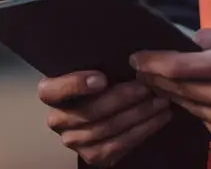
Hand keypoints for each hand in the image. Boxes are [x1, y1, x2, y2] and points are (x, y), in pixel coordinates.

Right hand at [38, 70, 173, 166]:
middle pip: (87, 112)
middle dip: (120, 98)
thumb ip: (101, 62)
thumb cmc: (107, 80)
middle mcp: (57, 120)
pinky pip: (117, 146)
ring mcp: (73, 141)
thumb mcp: (99, 66)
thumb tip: (126, 54)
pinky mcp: (92, 156)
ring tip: (159, 100)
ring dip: (137, 114)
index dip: (74, 85)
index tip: (102, 78)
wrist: (116, 110)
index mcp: (50, 94)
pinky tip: (159, 118)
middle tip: (145, 86)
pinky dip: (142, 131)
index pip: (50, 91)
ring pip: (105, 129)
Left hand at [131, 27, 210, 156]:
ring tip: (161, 83)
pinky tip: (196, 101)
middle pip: (179, 90)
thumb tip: (185, 42)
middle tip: (142, 70)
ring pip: (190, 109)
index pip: (180, 67)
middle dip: (156, 79)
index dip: (153, 63)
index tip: (136, 58)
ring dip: (173, 96)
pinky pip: (206, 125)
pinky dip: (198, 112)